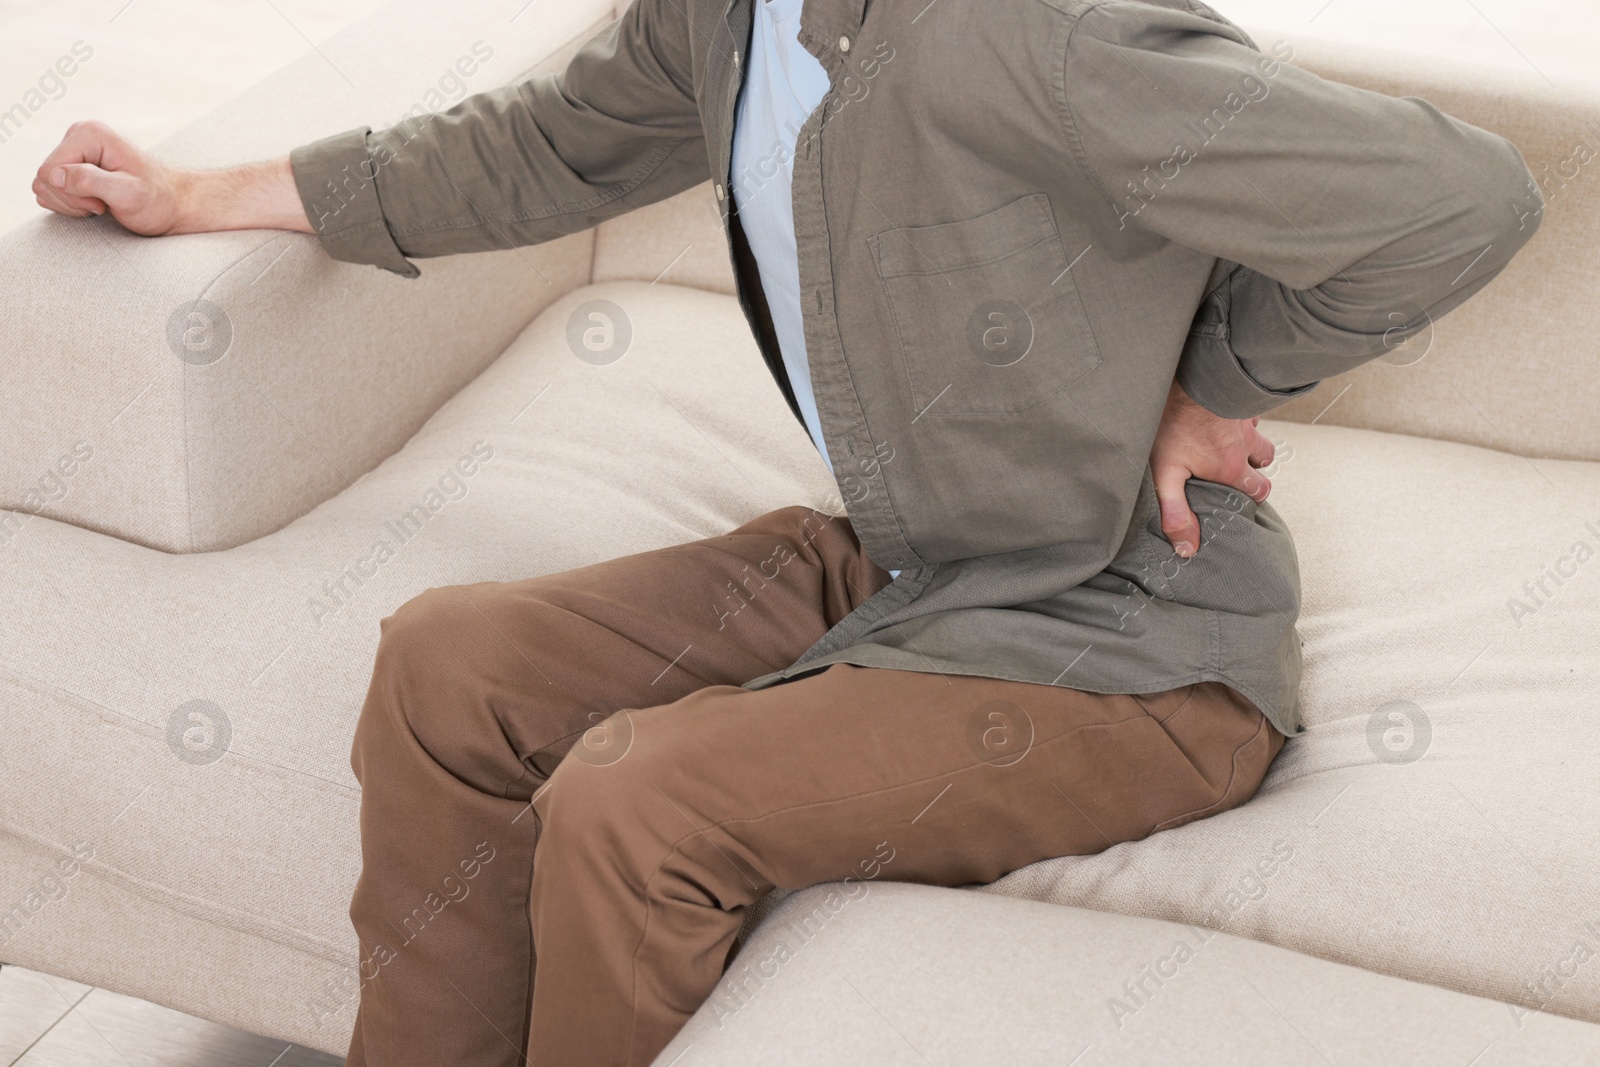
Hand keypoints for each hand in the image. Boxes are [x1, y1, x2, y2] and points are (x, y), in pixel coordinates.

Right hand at [34, 120, 184, 234]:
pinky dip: (70, 203)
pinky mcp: (72, 163)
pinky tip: (94, 202)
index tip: (102, 202)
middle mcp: (78, 135)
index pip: (49, 171)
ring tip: (101, 203)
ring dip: (71, 203)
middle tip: (103, 204)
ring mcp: (74, 149)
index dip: (72, 195)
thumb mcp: (128, 194)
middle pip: (44, 177)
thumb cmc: (156, 201)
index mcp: (89, 134)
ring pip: (44, 185)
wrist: (171, 204)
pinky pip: (50, 188)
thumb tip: (54, 174)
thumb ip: (90, 181)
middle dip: (72, 200)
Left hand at [1149, 379, 1274, 557]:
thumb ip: (1176, 511)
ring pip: (1260, 435)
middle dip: (1255, 470)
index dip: (1250, 497)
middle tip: (1234, 472)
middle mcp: (1246, 445)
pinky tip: (1223, 415)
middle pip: (1265, 464)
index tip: (1235, 498)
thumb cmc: (1176, 424)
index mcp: (1232, 468)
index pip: (1258, 492)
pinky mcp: (1237, 399)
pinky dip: (1241, 416)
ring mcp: (1245, 420)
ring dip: (1250, 442)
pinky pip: (1248, 410)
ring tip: (1229, 444)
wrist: (1192, 376)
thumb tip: (1186, 548)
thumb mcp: (1167, 473)